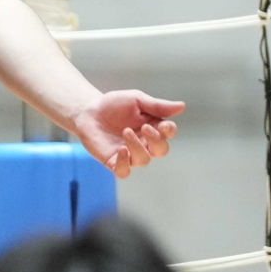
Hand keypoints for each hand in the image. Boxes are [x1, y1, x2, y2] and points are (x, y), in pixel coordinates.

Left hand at [68, 91, 183, 178]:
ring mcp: (130, 154)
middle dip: (156, 140)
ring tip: (126, 131)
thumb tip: (182, 106)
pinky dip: (125, 164)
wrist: (88, 111)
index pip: (169, 133)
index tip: (164, 124)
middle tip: (145, 127)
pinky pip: (124, 171)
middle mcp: (144, 143)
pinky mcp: (114, 161)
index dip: (169, 131)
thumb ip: (157, 105)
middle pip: (161, 150)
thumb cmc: (114, 105)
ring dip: (137, 147)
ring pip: (143, 160)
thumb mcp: (137, 100)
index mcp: (153, 127)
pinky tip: (122, 150)